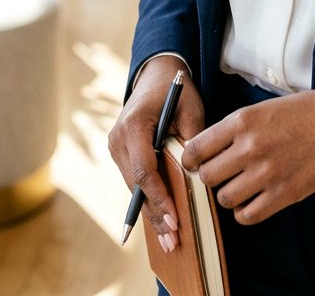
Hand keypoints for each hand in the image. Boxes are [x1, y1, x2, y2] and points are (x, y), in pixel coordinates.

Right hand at [108, 56, 204, 252]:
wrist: (156, 74)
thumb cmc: (176, 89)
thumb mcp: (190, 109)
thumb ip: (193, 140)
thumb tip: (199, 176)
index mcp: (133, 125)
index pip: (144, 170)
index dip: (159, 198)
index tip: (174, 219)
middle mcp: (118, 139)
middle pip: (136, 186)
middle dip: (156, 214)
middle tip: (174, 241)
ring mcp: (115, 148)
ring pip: (134, 189)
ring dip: (152, 214)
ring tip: (170, 240)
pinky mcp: (120, 154)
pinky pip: (135, 182)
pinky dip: (149, 201)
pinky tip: (161, 223)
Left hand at [183, 89, 314, 225]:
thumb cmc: (304, 111)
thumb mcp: (263, 108)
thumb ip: (235, 127)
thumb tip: (208, 147)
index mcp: (243, 121)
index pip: (196, 148)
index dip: (190, 158)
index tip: (194, 161)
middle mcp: (250, 148)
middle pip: (207, 176)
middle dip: (211, 176)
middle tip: (222, 172)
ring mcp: (266, 173)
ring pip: (225, 198)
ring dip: (230, 194)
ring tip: (242, 184)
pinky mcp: (283, 194)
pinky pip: (247, 215)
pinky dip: (246, 211)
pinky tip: (254, 199)